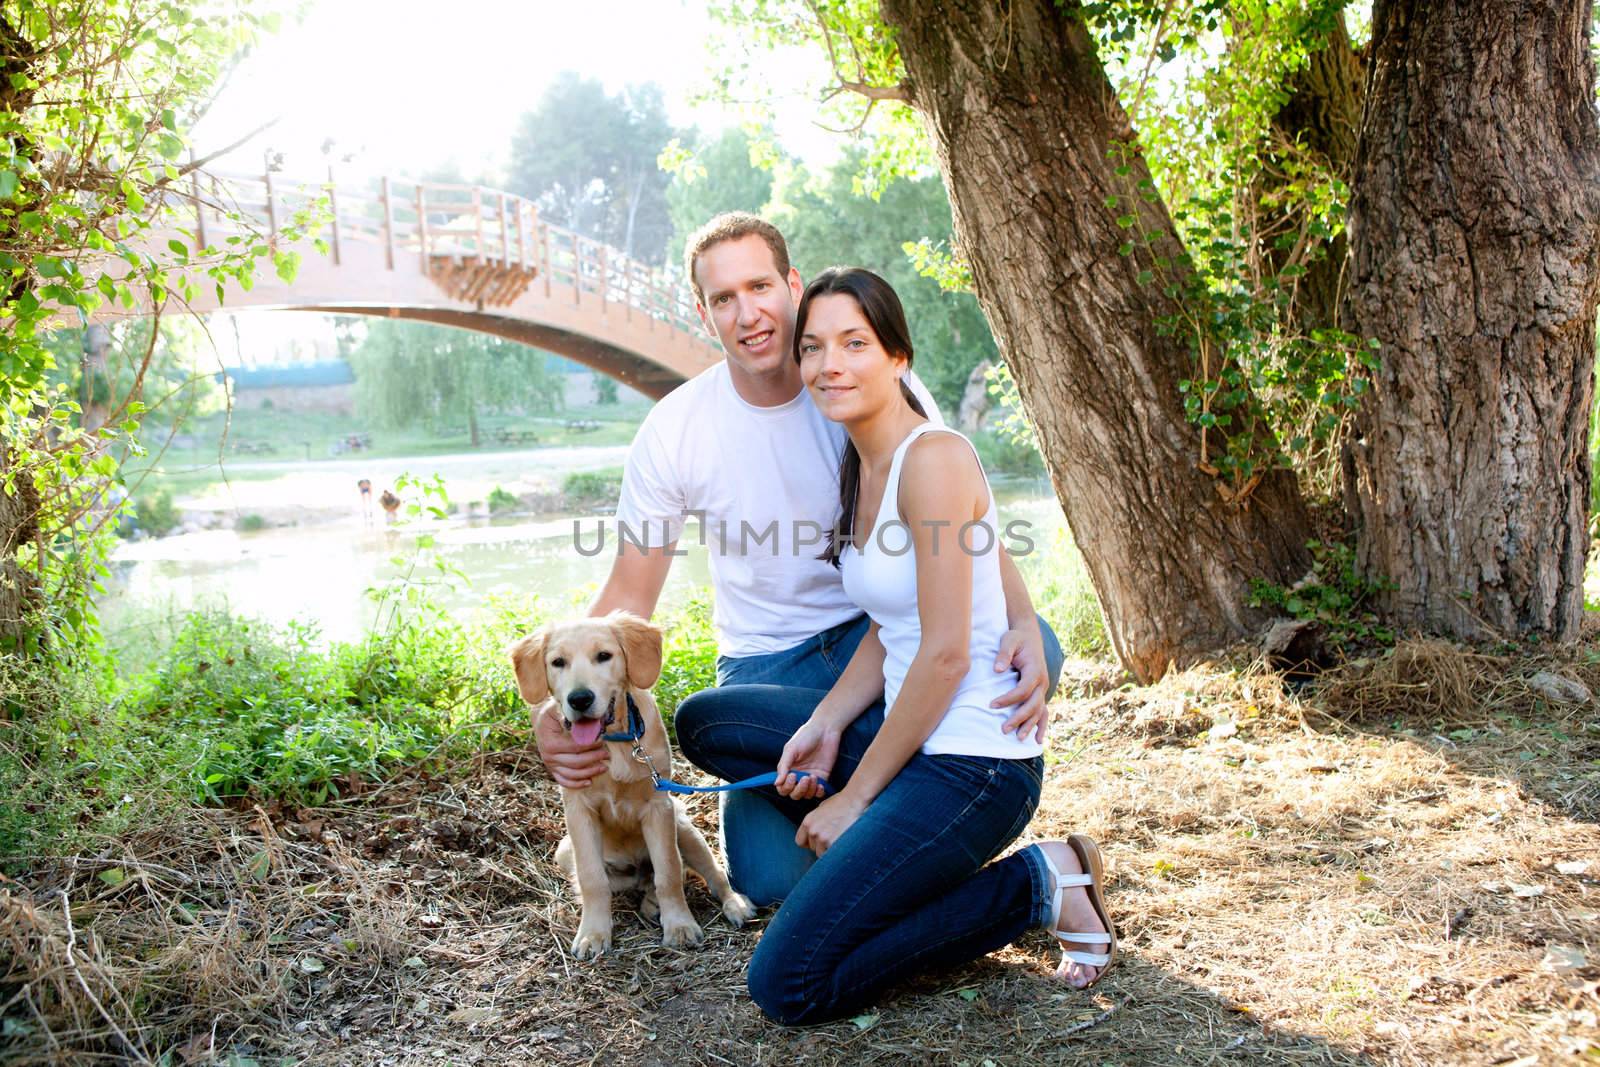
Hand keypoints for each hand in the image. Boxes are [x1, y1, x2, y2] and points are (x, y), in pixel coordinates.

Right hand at [534, 701, 608, 787]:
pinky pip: (564, 781)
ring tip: (604, 767)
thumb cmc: (551, 713)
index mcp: (550, 743)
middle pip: (576, 762)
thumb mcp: (556, 708)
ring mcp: (550, 764)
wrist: (541, 722)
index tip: (602, 740)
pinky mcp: (553, 769)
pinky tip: (589, 782)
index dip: (590, 744)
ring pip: (572, 774)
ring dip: (590, 772)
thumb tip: (580, 717)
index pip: (574, 747)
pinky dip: (576, 784)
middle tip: (607, 753)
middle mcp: (548, 756)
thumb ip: (567, 712)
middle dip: (594, 758)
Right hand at [775, 717, 840, 800]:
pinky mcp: (823, 777)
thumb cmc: (806, 736)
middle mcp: (798, 776)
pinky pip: (818, 793)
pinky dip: (818, 793)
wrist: (825, 730)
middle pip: (794, 794)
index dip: (786, 787)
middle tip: (804, 777)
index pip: (782, 787)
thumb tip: (776, 783)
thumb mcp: (791, 749)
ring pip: (806, 795)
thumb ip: (783, 766)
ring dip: (808, 790)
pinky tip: (820, 784)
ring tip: (813, 776)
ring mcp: (810, 778)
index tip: (792, 775)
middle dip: (798, 790)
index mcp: (788, 769)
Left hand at [795, 789, 866, 856]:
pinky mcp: (833, 842)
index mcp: (807, 822)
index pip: (800, 842)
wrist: (853, 800)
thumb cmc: (841, 803)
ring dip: (830, 849)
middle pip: (813, 849)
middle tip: (834, 836)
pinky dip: (838, 851)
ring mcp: (822, 837)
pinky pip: (832, 854)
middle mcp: (812, 830)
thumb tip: (813, 832)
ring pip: (823, 853)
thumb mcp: (821, 809)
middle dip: (822, 846)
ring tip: (839, 837)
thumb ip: (815, 822)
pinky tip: (843, 840)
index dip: (809, 843)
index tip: (817, 842)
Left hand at [991, 626, 1050, 743]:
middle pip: (1032, 704)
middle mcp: (1042, 682)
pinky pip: (1043, 712)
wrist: (1029, 636)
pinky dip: (1041, 726)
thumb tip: (998, 670)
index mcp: (1035, 670)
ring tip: (1018, 738)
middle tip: (1003, 730)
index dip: (1009, 699)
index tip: (992, 705)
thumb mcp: (1009, 640)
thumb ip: (1003, 653)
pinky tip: (1037, 740)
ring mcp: (1043, 689)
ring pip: (1038, 711)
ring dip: (1029, 725)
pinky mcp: (1040, 693)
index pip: (1023, 689)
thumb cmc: (1016, 639)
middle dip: (1019, 718)